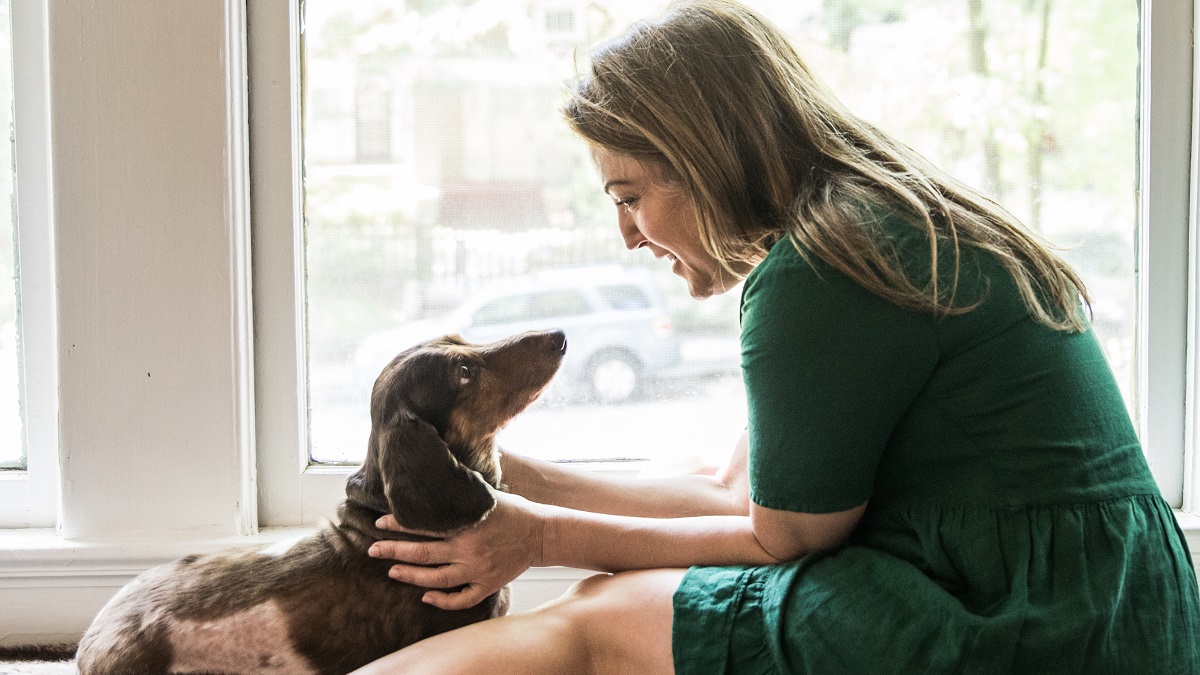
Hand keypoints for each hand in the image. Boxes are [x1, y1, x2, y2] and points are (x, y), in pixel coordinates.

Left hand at [368, 491, 545, 609]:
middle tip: (373, 550)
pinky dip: (443, 601)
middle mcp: (470, 549)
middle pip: (424, 553)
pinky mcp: (489, 585)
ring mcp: (479, 570)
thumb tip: (433, 480)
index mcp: (467, 524)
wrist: (542, 534)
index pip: (425, 525)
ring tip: (391, 571)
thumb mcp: (487, 495)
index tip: (380, 523)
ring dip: (411, 575)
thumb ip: (461, 494)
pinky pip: (462, 599)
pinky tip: (426, 596)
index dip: (400, 525)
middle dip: (395, 551)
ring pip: (438, 579)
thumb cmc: (513, 511)